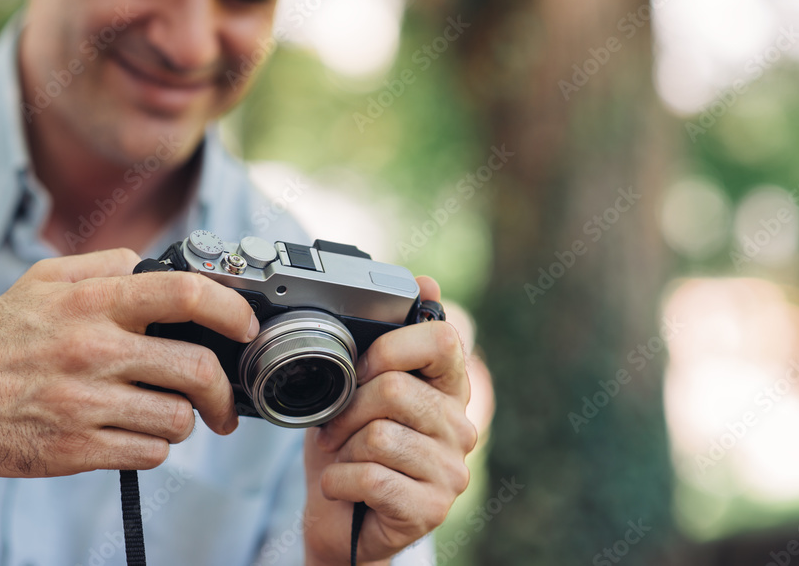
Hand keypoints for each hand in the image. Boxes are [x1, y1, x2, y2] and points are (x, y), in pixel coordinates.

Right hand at [0, 248, 258, 476]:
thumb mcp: (47, 279)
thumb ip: (107, 265)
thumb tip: (157, 265)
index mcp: (94, 304)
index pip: (185, 294)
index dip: (231, 310)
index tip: (246, 326)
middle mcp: (95, 351)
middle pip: (197, 370)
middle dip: (223, 391)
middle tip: (222, 400)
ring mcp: (85, 403)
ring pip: (177, 420)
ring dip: (181, 421)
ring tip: (161, 414)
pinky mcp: (74, 449)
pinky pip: (148, 454)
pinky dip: (151, 447)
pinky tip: (131, 434)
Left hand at [302, 277, 477, 564]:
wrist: (340, 519)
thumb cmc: (352, 448)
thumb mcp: (362, 387)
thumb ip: (389, 339)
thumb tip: (426, 279)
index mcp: (448, 388)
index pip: (443, 339)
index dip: (391, 347)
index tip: (361, 368)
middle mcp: (461, 426)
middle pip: (395, 389)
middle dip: (348, 409)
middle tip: (337, 427)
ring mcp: (452, 470)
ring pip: (380, 435)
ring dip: (342, 449)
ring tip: (343, 457)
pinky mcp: (433, 508)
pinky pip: (373, 477)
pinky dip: (338, 480)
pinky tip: (340, 485)